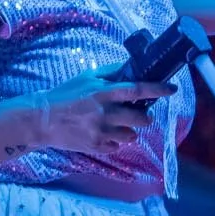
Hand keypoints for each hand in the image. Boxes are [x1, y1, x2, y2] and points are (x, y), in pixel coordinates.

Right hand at [30, 65, 175, 156]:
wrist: (41, 120)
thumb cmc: (66, 95)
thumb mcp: (87, 78)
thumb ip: (111, 73)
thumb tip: (134, 68)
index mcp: (103, 92)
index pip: (138, 89)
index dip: (158, 89)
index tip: (172, 89)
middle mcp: (105, 113)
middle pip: (141, 118)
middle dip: (144, 116)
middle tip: (138, 113)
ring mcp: (100, 133)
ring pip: (131, 135)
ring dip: (129, 130)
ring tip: (115, 124)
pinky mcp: (95, 147)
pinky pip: (117, 147)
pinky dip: (114, 141)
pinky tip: (102, 133)